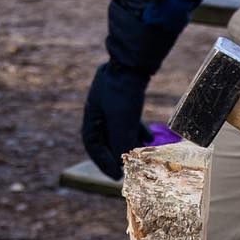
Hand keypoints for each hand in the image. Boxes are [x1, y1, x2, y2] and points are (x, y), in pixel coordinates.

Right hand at [82, 61, 151, 178]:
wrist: (131, 63)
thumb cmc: (122, 93)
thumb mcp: (122, 122)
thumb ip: (121, 143)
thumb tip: (123, 161)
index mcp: (91, 119)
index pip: (94, 147)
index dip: (104, 163)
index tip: (116, 177)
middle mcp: (98, 113)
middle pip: (105, 140)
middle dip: (117, 155)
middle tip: (128, 169)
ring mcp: (110, 105)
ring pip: (118, 130)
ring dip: (128, 143)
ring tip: (140, 154)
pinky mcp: (123, 99)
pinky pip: (127, 121)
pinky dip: (136, 130)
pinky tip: (148, 137)